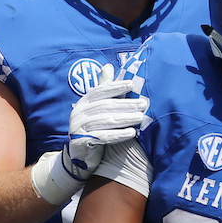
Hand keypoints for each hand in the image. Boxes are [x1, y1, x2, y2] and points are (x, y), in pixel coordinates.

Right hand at [63, 64, 148, 180]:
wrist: (80, 156)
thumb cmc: (94, 129)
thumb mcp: (97, 109)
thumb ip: (104, 90)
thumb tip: (108, 66)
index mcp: (84, 102)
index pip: (100, 90)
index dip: (116, 86)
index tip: (132, 84)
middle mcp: (78, 112)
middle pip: (106, 106)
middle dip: (126, 104)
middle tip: (143, 104)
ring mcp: (78, 127)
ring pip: (105, 120)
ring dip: (125, 119)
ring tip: (141, 118)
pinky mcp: (80, 141)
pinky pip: (103, 136)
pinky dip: (118, 134)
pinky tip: (132, 133)